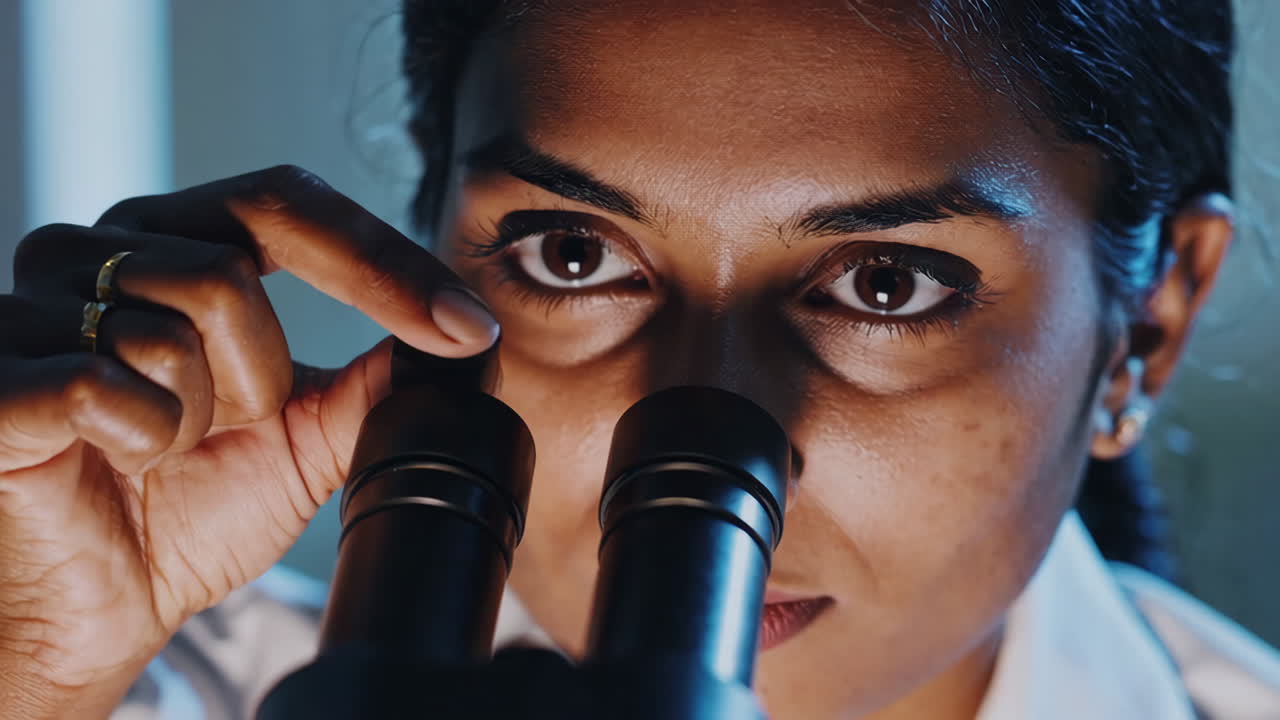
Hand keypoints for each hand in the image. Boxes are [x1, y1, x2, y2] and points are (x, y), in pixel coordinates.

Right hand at [0, 166, 497, 717]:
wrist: (105, 603)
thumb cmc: (189, 511)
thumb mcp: (305, 441)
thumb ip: (370, 385)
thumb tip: (457, 343)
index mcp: (175, 244)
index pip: (288, 203)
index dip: (384, 261)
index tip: (470, 329)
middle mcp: (97, 251)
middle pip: (230, 276)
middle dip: (258, 379)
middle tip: (226, 430)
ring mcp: (34, 305)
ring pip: (175, 330)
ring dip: (198, 419)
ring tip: (161, 448)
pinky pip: (109, 386)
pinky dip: (142, 444)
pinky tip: (115, 460)